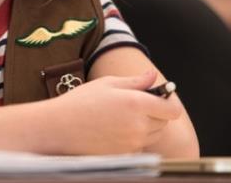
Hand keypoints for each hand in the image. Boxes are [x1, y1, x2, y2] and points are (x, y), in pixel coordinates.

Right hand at [51, 71, 182, 153]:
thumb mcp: (108, 84)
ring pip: (152, 135)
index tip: (160, 97)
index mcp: (136, 103)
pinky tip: (113, 131)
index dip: (168, 102)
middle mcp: (138, 126)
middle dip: (155, 113)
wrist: (58, 128)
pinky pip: (139, 147)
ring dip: (145, 127)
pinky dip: (133, 140)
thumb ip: (135, 81)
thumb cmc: (81, 102)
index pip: (172, 109)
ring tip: (120, 118)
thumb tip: (153, 75)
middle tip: (133, 105)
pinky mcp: (124, 156)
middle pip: (163, 123)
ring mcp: (132, 144)